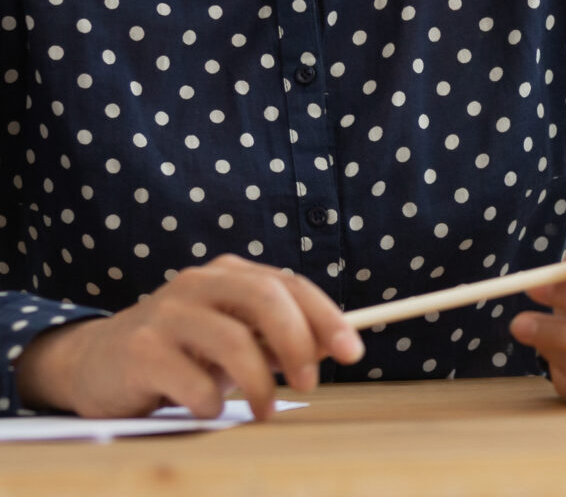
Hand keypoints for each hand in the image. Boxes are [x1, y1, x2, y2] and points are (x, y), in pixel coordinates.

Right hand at [12, 253, 364, 419]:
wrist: (96, 362)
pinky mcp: (140, 349)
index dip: (326, 317)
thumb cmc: (180, 351)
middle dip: (298, 342)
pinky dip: (212, 402)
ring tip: (265, 410)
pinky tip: (210, 410)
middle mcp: (200, 283)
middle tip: (310, 382)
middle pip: (266, 299)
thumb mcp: (230, 337)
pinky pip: (191, 379)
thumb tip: (328, 348)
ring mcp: (168, 312)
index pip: (290, 284)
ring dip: (260, 382)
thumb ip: (271, 338)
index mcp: (230, 274)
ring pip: (233, 340)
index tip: (352, 351)